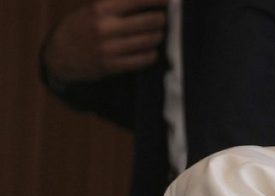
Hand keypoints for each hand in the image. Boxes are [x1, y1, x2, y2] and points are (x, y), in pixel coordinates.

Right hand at [43, 0, 168, 83]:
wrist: (60, 54)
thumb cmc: (82, 26)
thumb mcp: (94, 8)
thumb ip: (119, 3)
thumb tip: (148, 0)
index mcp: (101, 8)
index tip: (169, 0)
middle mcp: (106, 27)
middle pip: (152, 20)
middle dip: (162, 18)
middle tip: (162, 18)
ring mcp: (110, 48)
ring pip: (152, 39)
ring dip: (159, 35)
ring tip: (156, 33)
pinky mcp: (114, 66)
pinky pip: (146, 58)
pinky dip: (152, 53)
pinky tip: (149, 49)